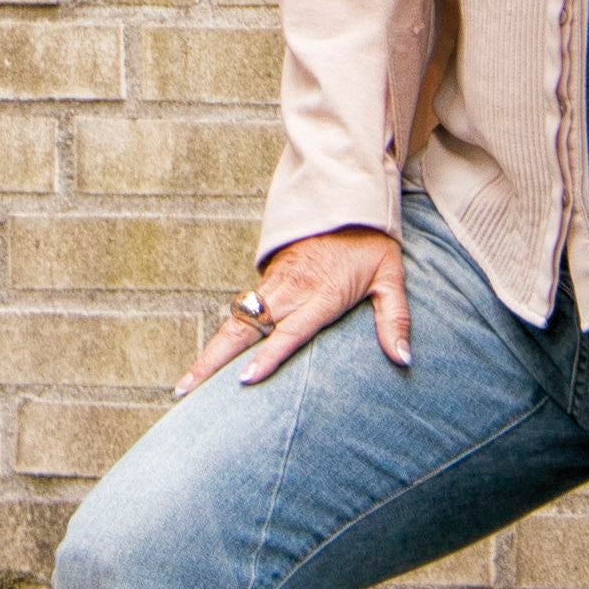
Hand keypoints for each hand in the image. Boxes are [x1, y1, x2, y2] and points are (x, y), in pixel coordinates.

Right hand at [185, 222, 416, 391]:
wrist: (346, 198)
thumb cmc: (371, 243)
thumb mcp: (391, 277)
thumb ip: (396, 319)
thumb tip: (404, 359)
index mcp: (321, 293)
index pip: (290, 331)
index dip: (267, 357)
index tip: (244, 381)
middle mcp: (290, 290)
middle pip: (245, 330)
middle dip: (213, 361)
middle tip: (186, 391)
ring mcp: (274, 284)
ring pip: (234, 323)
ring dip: (208, 354)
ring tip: (185, 386)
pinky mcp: (268, 279)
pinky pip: (239, 313)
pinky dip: (220, 338)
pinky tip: (206, 363)